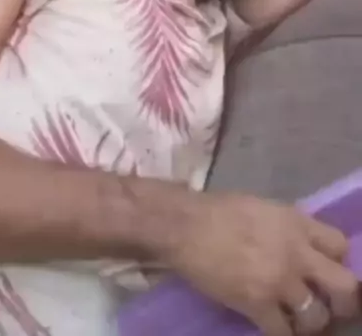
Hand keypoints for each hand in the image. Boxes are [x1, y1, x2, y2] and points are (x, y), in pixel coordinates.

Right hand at [166, 192, 359, 335]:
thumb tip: (300, 244)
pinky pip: (283, 333)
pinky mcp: (257, 304)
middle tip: (331, 308)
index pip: (340, 246)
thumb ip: (288, 227)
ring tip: (297, 320)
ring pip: (317, 317)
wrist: (185, 225)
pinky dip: (280, 333)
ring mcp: (279, 280)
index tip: (325, 271)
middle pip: (345, 286)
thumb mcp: (263, 208)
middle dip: (343, 301)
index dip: (336, 262)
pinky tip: (271, 326)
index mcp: (297, 222)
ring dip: (309, 322)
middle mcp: (297, 252)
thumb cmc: (218, 211)